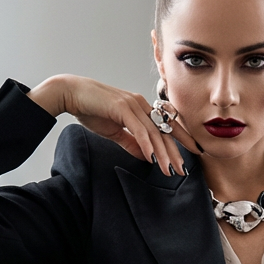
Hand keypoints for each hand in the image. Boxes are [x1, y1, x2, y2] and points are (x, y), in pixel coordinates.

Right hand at [27, 75, 201, 175]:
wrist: (71, 94)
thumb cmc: (91, 109)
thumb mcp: (115, 131)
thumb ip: (132, 143)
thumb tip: (146, 156)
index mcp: (141, 109)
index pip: (166, 126)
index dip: (181, 139)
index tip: (192, 153)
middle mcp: (141, 104)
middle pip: (164, 131)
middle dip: (176, 152)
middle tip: (183, 170)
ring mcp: (133, 104)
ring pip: (154, 132)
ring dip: (163, 153)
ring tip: (169, 170)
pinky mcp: (122, 107)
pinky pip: (139, 129)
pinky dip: (147, 144)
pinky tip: (153, 158)